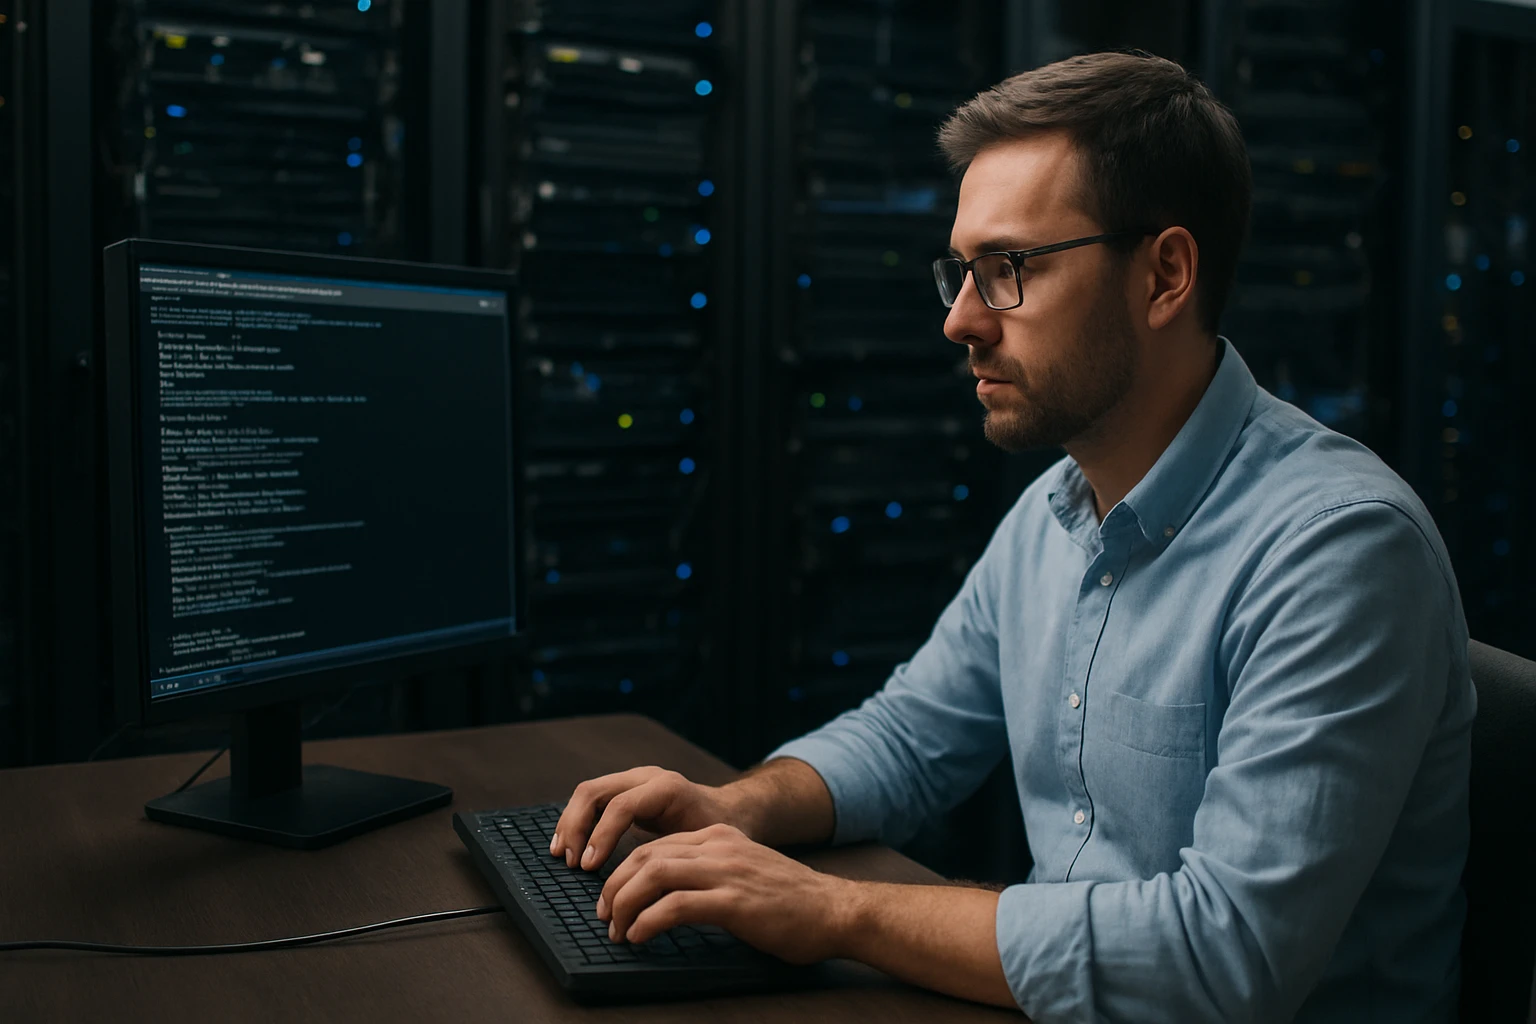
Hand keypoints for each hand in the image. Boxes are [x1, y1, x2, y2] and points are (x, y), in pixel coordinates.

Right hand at [549, 766, 743, 870]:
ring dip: (570, 823)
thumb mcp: (705, 847)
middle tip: (571, 863)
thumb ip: (676, 860)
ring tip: (562, 856)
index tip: (589, 868)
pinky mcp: (625, 791)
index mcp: (667, 788)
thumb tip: (644, 888)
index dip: (601, 836)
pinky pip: (592, 800)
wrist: (732, 812)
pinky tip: (568, 846)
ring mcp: (634, 781)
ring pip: (588, 793)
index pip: (621, 806)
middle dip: (576, 827)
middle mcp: (646, 778)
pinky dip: (576, 821)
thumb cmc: (722, 835)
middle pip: (595, 791)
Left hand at [595, 823, 853, 964]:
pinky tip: (639, 936)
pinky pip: (675, 906)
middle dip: (615, 886)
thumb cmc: (792, 902)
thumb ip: (711, 873)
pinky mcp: (733, 902)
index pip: (656, 844)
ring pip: (653, 875)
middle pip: (646, 856)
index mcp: (719, 836)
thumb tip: (669, 895)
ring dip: (625, 903)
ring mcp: (726, 872)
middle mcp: (718, 847)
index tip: (613, 898)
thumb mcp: (745, 872)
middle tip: (605, 916)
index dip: (625, 871)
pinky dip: (648, 920)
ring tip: (617, 929)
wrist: (835, 910)